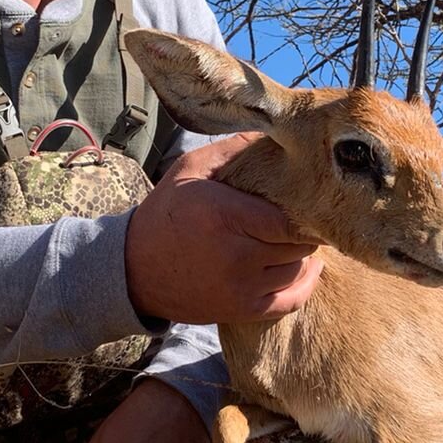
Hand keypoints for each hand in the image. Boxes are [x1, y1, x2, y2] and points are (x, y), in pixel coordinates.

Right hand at [126, 134, 321, 324]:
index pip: (289, 218)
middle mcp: (237, 254)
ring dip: (302, 254)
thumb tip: (274, 133)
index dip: (305, 209)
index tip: (307, 198)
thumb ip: (232, 149)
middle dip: (304, 229)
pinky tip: (307, 268)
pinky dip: (304, 284)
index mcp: (225, 215)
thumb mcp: (190, 170)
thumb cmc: (166, 213)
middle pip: (298, 244)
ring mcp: (241, 287)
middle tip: (306, 216)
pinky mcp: (242, 310)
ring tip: (298, 238)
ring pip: (298, 270)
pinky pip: (291, 301)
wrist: (134, 269)